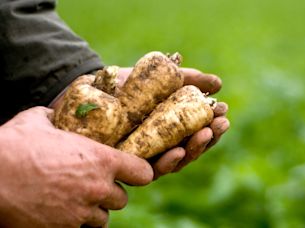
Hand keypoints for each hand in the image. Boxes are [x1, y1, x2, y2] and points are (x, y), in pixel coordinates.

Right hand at [0, 107, 152, 226]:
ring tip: (76, 201)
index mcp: (101, 160)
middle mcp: (97, 189)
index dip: (139, 173)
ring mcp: (80, 213)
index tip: (132, 172)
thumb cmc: (14, 145)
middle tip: (94, 186)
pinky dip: (73, 223)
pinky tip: (59, 212)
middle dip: (110, 193)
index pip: (143, 173)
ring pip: (102, 219)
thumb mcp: (39, 120)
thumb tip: (55, 113)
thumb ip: (56, 118)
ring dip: (93, 211)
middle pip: (122, 199)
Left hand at [119, 67, 229, 178]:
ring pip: (178, 161)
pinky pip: (152, 170)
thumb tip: (218, 84)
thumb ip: (189, 80)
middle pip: (192, 149)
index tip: (223, 111)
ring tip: (205, 134)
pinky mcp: (131, 165)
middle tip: (219, 123)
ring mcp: (148, 157)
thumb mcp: (163, 79)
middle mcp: (163, 146)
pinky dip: (168, 162)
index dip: (213, 124)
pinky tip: (179, 151)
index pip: (199, 132)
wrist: (95, 87)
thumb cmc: (130, 85)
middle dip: (209, 137)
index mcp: (174, 129)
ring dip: (195, 149)